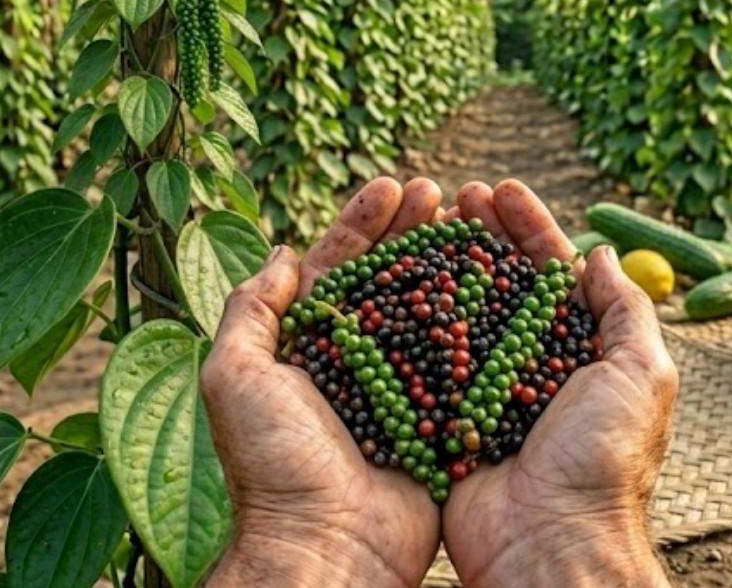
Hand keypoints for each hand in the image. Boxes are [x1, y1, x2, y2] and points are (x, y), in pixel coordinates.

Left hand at [202, 177, 444, 586]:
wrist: (326, 546)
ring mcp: (395, 389)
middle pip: (386, 280)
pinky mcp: (433, 418)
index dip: (363, 223)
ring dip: (447, 265)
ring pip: (425, 312)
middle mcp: (350, 363)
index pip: (335, 268)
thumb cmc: (273, 464)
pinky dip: (475, 323)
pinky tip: (497, 287)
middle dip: (411, 231)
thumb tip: (280, 252)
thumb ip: (250, 310)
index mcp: (303, 348)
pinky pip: (457, 362)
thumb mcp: (233, 377)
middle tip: (441, 192)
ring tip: (473, 224)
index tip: (394, 184)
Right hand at [441, 180, 677, 587]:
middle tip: (453, 195)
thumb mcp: (641, 376)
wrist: (552, 543)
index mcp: (580, 353)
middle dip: (478, 235)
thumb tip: (599, 254)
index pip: (551, 274)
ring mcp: (486, 392)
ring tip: (419, 224)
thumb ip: (624, 311)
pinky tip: (390, 285)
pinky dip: (408, 323)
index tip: (501, 189)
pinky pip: (423, 363)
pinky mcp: (446, 419)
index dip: (529, 228)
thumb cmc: (603, 461)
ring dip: (440, 266)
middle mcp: (531, 367)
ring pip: (459, 314)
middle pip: (500, 284)